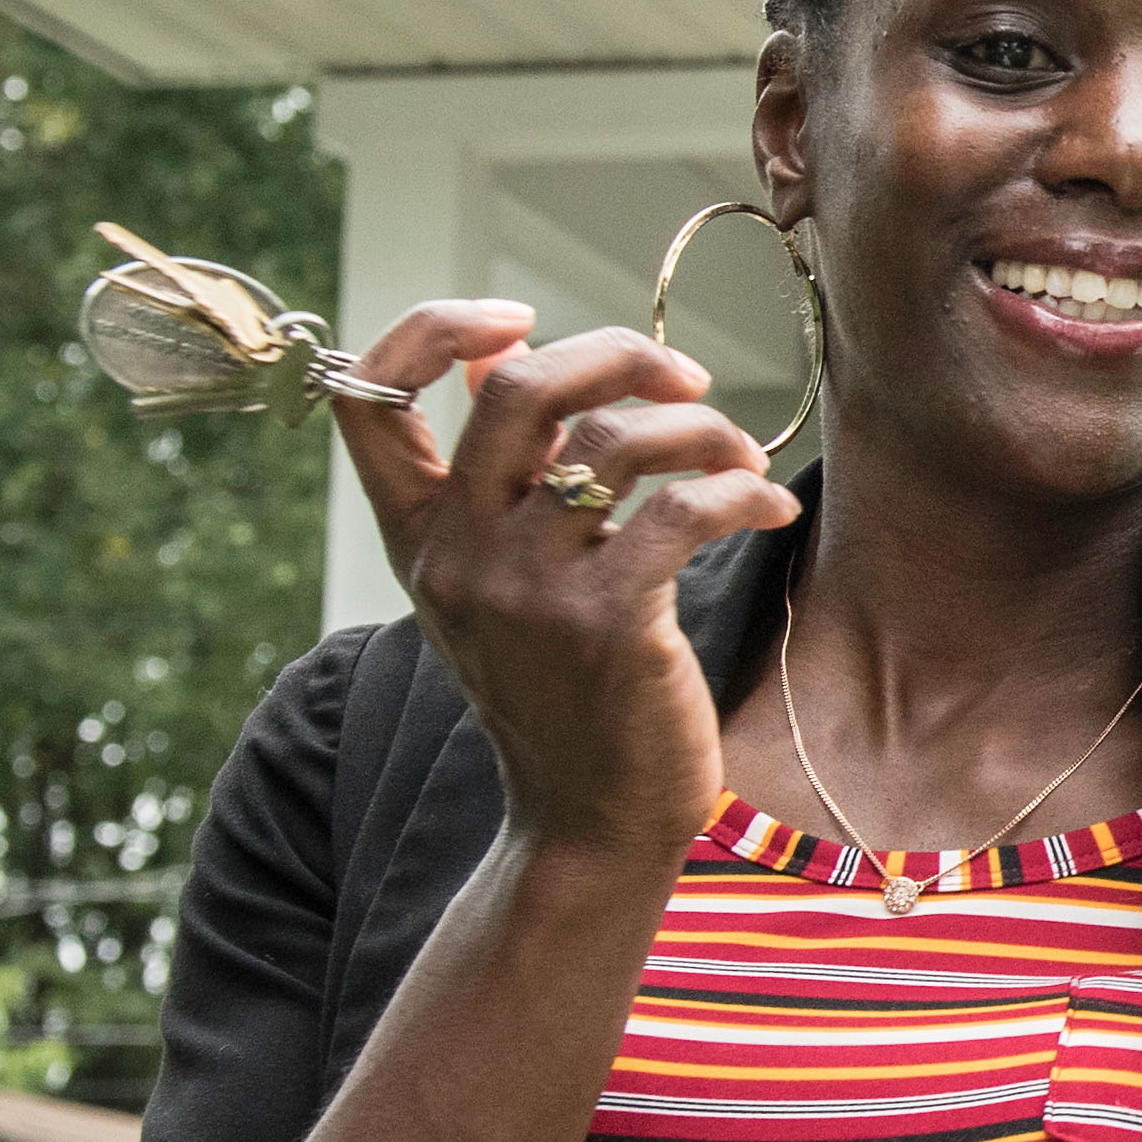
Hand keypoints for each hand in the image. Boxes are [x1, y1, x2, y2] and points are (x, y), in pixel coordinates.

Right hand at [330, 299, 795, 866]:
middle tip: (684, 378)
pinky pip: (683, 508)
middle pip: (516, 389)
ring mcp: (529, 591)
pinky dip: (744, 488)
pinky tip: (773, 506)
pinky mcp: (608, 624)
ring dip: (701, 427)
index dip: (428, 331)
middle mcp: (460, 556)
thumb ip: (498, 472)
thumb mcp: (498, 581)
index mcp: (420, 538)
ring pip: (614, 440)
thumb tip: (497, 351)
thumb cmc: (560, 690)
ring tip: (741, 457)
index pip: (369, 400)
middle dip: (616, 355)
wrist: (588, 824)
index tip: (515, 318)